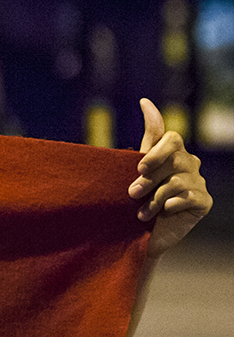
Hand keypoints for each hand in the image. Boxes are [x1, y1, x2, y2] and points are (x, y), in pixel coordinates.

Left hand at [131, 98, 211, 261]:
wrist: (141, 235)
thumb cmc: (137, 200)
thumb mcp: (137, 169)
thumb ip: (148, 138)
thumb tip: (146, 101)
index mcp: (172, 154)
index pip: (170, 138)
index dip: (155, 151)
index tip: (139, 166)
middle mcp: (189, 164)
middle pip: (172, 159)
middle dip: (148, 178)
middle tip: (132, 193)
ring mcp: (199, 182)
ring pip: (176, 181)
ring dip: (154, 198)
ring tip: (142, 212)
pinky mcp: (204, 201)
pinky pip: (188, 197)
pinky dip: (170, 206)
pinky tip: (163, 214)